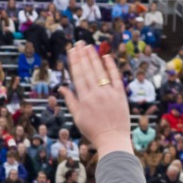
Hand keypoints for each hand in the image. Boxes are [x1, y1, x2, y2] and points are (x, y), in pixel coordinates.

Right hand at [58, 41, 133, 158]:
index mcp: (84, 99)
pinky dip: (111, 66)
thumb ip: (70, 100)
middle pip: (88, 70)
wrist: (112, 139)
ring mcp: (109, 93)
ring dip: (94, 58)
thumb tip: (62, 87)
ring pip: (100, 71)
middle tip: (79, 43)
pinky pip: (115, 77)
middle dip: (82, 56)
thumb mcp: (77, 117)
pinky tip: (106, 57)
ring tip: (89, 46)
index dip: (74, 62)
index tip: (72, 51)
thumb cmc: (93, 131)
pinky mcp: (120, 95)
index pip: (78, 75)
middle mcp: (96, 93)